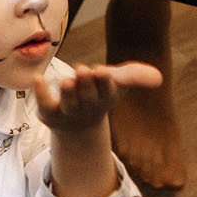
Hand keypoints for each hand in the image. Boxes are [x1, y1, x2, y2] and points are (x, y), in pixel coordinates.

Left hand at [37, 61, 162, 133]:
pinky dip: (41, 92)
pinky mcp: (49, 112)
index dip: (104, 82)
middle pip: (88, 96)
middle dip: (85, 84)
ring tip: (66, 80)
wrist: (76, 126)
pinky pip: (45, 103)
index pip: (107, 91)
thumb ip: (135, 76)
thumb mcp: (118, 83)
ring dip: (68, 92)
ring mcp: (68, 111)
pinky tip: (37, 78)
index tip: (102, 71)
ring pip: (69, 103)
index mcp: (105, 98)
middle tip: (82, 71)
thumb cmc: (99, 96)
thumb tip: (159, 78)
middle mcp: (87, 106)